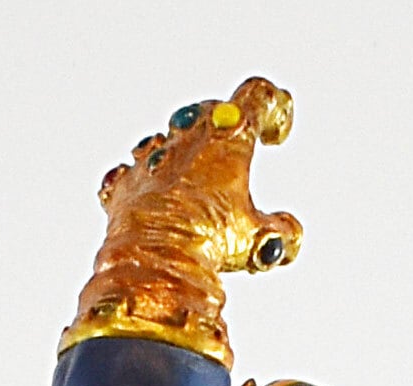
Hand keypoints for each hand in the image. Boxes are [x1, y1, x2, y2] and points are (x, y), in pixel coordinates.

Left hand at [94, 77, 300, 277]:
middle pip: (209, 110)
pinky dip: (139, 178)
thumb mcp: (257, 239)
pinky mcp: (123, 185)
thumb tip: (289, 236)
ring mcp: (152, 159)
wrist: (155, 261)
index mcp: (228, 138)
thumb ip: (278, 231)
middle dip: (225, 125)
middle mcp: (188, 139)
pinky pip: (127, 171)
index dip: (273, 108)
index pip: (257, 97)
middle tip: (233, 146)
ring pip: (166, 135)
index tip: (275, 134)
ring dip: (181, 148)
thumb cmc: (208, 241)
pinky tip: (146, 189)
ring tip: (190, 169)